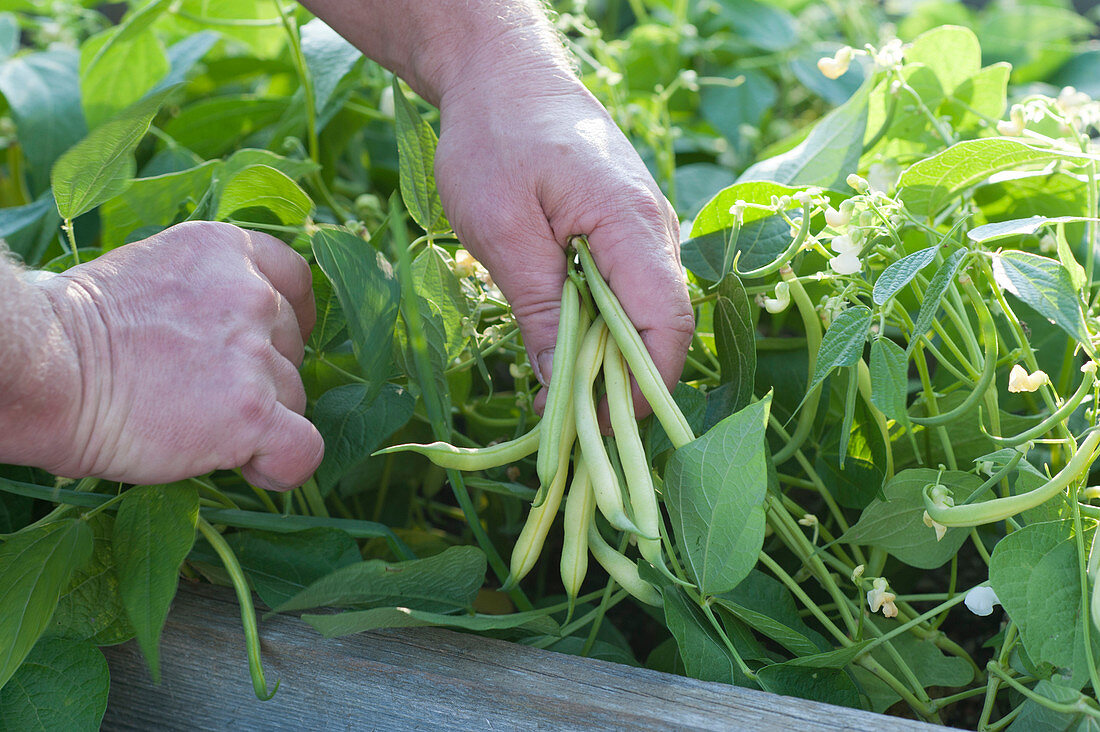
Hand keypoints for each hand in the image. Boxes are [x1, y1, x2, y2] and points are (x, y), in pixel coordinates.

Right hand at [8, 222, 321, 489]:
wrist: (43, 367)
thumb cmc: (72, 330)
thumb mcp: (148, 275)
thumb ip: (203, 294)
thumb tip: (217, 334)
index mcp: (227, 250)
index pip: (294, 279)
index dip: (289, 320)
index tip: (270, 344)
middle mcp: (252, 294)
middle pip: (291, 349)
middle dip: (262, 377)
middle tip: (201, 395)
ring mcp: (255, 353)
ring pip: (295, 399)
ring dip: (260, 421)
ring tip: (197, 427)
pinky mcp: (252, 411)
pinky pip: (303, 449)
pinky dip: (282, 465)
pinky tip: (250, 467)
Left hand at [434, 71, 693, 415]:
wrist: (503, 76)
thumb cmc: (494, 138)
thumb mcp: (500, 227)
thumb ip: (537, 306)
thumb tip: (559, 384)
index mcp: (631, 223)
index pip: (666, 323)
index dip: (645, 385)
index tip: (604, 430)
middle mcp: (653, 230)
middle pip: (660, 328)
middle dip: (623, 386)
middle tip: (571, 430)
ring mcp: (642, 232)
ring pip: (643, 315)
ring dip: (608, 362)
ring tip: (562, 402)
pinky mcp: (623, 235)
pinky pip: (625, 296)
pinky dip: (600, 331)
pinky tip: (565, 353)